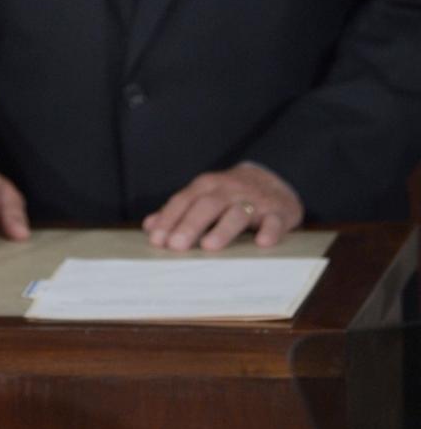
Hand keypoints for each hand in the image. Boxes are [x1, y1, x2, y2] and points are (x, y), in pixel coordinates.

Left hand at [143, 163, 303, 250]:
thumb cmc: (229, 197)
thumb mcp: (202, 198)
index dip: (169, 219)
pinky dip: (270, 231)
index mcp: (206, 187)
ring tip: (209, 246)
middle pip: (207, 205)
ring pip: (237, 213)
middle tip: (176, 246)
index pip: (183, 201)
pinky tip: (262, 242)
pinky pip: (275, 221)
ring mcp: (255, 201)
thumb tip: (149, 226)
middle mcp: (229, 190)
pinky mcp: (279, 212)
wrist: (274, 181)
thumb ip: (177, 212)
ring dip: (223, 229)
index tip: (156, 240)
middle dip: (190, 225)